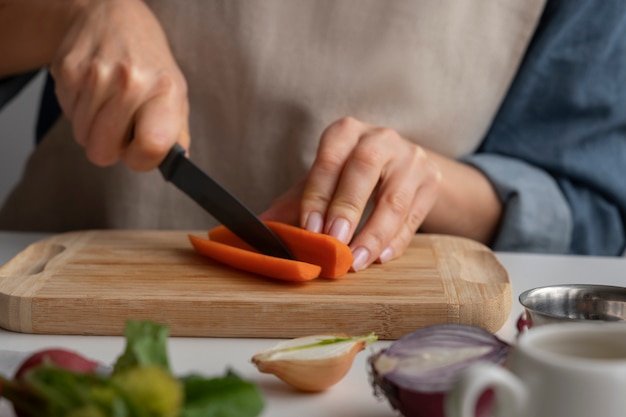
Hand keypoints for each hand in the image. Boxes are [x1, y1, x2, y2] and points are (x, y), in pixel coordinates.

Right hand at [50, 0, 188, 170]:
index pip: (150, 148)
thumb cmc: (150, 64)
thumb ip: (177, 135)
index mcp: (166, 92)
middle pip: (103, 152)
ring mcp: (96, 75)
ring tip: (109, 104)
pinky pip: (67, 115)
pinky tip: (93, 90)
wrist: (114, 17)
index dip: (141, 160)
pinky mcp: (68, 71)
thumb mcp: (177, 96)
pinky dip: (79, 110)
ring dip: (93, 128)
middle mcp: (131, 82)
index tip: (140, 151)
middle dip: (111, 147)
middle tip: (121, 127)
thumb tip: (178, 166)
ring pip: (82, 137)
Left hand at [262, 117, 441, 270]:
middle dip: (347, 209)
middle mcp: (380, 138)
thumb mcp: (322, 182)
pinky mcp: (431, 181)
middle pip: (364, 170)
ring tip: (357, 261)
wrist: (399, 166)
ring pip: (394, 198)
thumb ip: (293, 204)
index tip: (310, 229)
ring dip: (373, 234)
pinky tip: (380, 258)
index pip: (329, 160)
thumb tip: (259, 231)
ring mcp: (411, 157)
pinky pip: (413, 216)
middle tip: (334, 243)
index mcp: (346, 132)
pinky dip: (396, 241)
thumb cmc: (350, 176)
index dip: (318, 195)